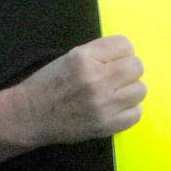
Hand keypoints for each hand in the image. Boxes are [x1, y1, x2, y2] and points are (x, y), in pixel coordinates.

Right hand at [11, 35, 146, 146]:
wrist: (30, 115)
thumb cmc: (50, 84)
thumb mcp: (70, 57)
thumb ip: (99, 53)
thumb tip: (129, 55)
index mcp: (84, 57)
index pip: (125, 45)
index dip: (121, 53)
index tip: (112, 61)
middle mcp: (95, 79)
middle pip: (137, 66)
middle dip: (128, 71)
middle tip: (115, 79)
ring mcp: (102, 104)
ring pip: (140, 90)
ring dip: (130, 91)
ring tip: (114, 94)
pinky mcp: (106, 125)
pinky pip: (137, 113)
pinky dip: (129, 110)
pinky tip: (115, 109)